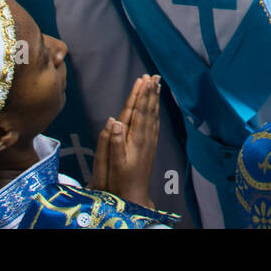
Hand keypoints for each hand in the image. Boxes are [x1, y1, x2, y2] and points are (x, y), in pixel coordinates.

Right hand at [90, 75, 160, 207]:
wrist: (135, 194)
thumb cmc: (121, 180)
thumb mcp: (114, 163)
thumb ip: (114, 142)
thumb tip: (113, 121)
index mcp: (136, 139)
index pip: (140, 112)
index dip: (142, 95)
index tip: (145, 80)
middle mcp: (145, 137)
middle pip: (148, 110)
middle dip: (150, 92)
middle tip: (153, 76)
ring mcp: (150, 141)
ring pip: (153, 115)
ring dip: (154, 99)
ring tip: (156, 85)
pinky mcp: (151, 145)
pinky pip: (155, 123)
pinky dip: (155, 111)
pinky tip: (155, 106)